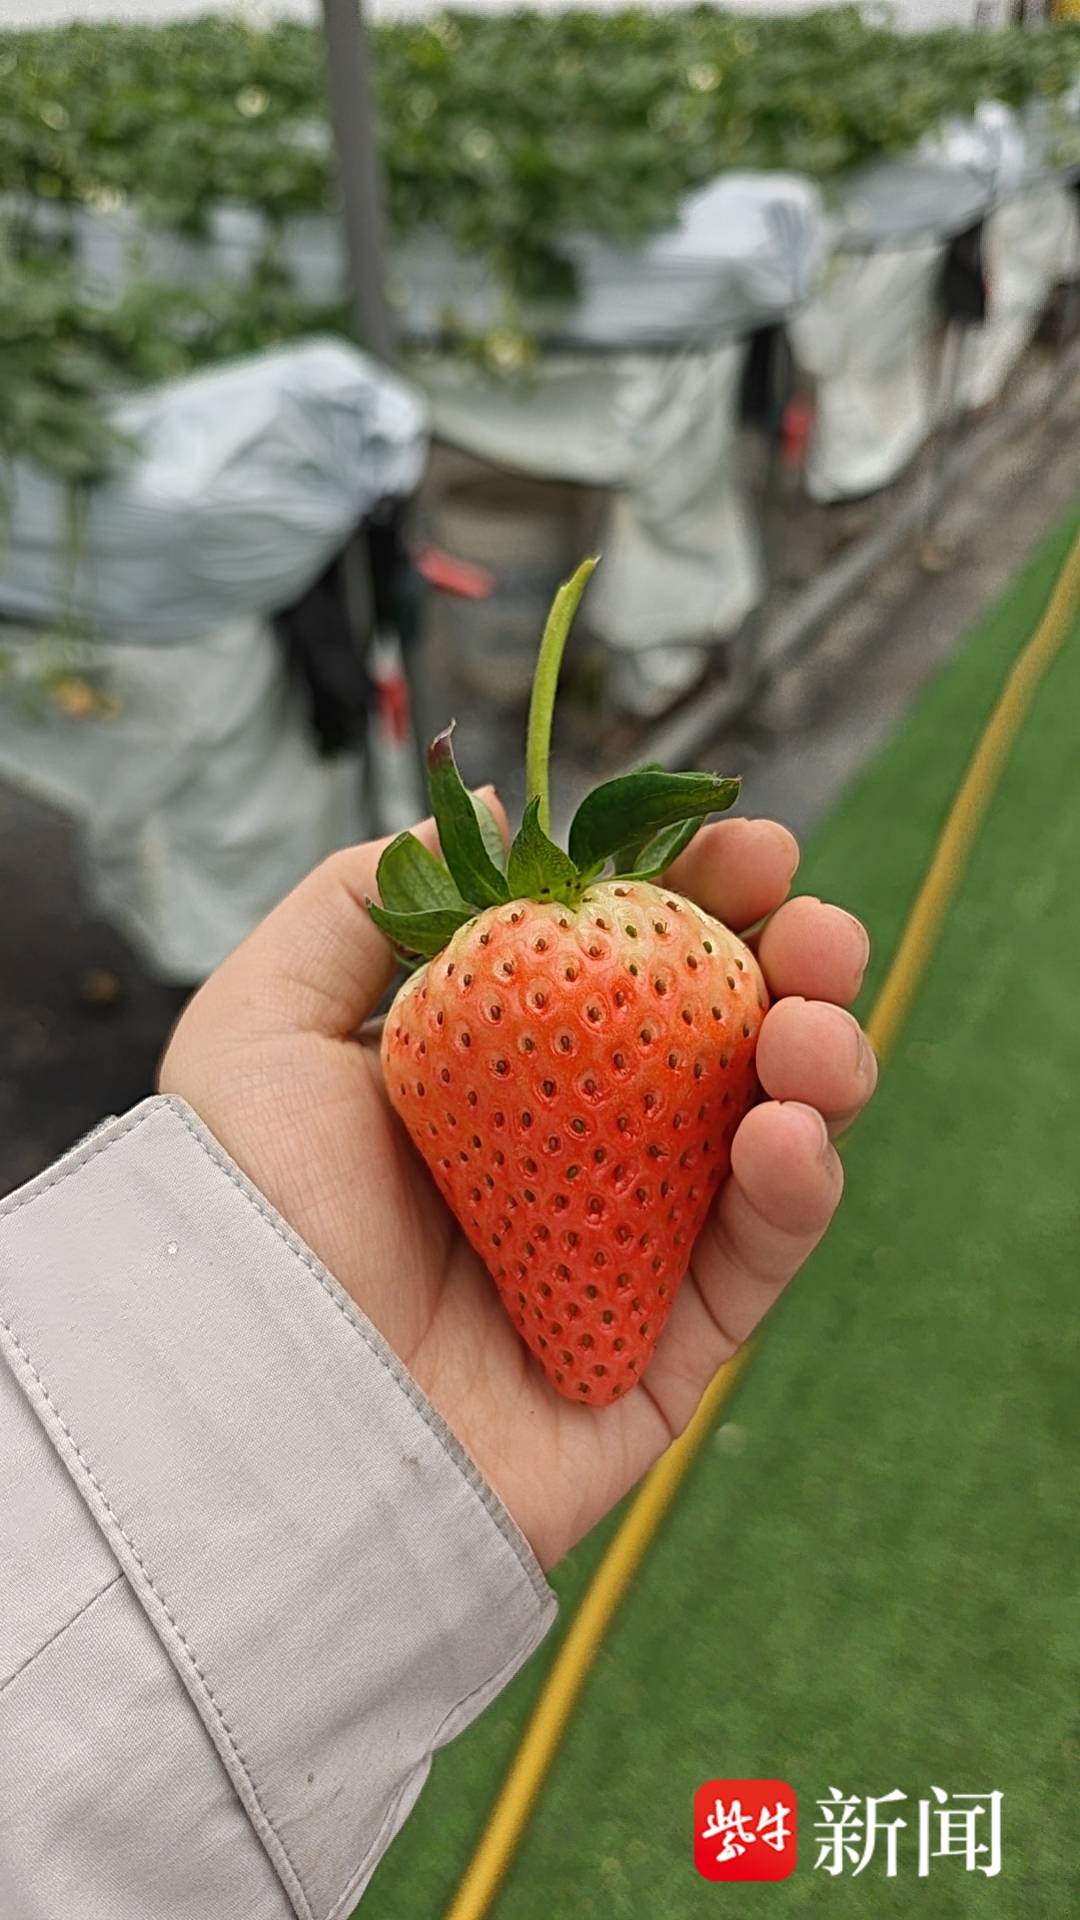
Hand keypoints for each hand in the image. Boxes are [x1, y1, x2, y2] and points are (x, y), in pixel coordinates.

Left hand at [160, 804, 874, 1569]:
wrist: (245, 1406)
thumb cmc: (241, 1214)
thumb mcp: (260, 1026)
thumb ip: (360, 905)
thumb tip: (497, 809)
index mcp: (502, 1074)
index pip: (629, 966)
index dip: (699, 898)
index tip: (752, 845)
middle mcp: (577, 1154)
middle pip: (723, 1044)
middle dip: (794, 970)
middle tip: (818, 929)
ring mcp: (630, 1253)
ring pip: (767, 1145)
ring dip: (822, 1068)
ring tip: (811, 1029)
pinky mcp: (664, 1354)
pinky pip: (755, 1265)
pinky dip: (797, 1193)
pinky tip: (787, 1132)